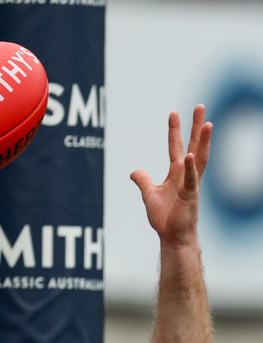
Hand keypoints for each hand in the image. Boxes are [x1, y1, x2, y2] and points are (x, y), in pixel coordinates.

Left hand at [130, 105, 212, 246]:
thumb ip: (143, 181)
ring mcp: (190, 184)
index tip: (174, 113)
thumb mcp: (149, 195)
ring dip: (203, 141)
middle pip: (193, 145)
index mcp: (176, 173)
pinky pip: (191, 179)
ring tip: (208, 123)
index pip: (175, 147)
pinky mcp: (190, 196)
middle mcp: (186, 175)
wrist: (172, 237)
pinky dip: (190, 168)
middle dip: (196, 126)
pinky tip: (189, 156)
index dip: (174, 130)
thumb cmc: (165, 218)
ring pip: (199, 158)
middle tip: (200, 106)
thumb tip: (134, 171)